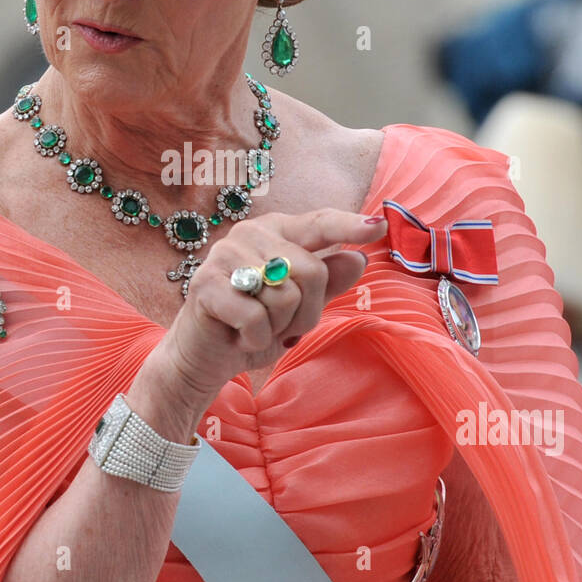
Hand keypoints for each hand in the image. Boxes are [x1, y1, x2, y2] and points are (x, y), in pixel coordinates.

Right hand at [155, 208, 384, 405]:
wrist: (204, 358)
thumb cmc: (254, 326)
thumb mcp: (300, 308)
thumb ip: (327, 282)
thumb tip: (358, 258)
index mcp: (275, 231)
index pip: (319, 222)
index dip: (348, 225)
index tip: (378, 225)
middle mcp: (249, 235)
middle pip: (311, 272)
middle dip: (306, 313)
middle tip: (282, 326)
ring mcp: (224, 256)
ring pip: (286, 296)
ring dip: (279, 328)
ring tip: (256, 328)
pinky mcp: (206, 285)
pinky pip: (257, 317)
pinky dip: (256, 339)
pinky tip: (240, 337)